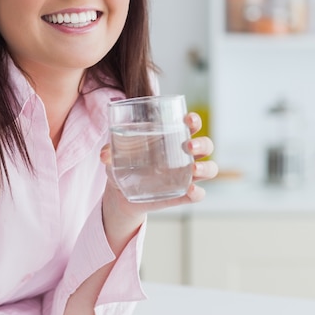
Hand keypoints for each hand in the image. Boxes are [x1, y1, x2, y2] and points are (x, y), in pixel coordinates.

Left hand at [100, 111, 217, 217]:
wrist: (120, 194)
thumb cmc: (122, 164)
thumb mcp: (115, 156)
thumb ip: (110, 152)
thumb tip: (104, 154)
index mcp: (171, 137)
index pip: (191, 125)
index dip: (194, 120)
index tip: (188, 119)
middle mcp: (184, 155)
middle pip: (206, 145)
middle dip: (202, 143)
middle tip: (188, 145)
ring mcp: (185, 176)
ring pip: (209, 169)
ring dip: (206, 167)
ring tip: (194, 169)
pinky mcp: (182, 195)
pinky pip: (198, 194)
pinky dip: (197, 193)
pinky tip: (190, 190)